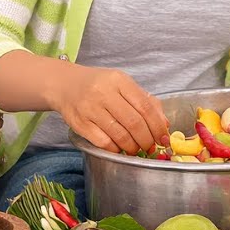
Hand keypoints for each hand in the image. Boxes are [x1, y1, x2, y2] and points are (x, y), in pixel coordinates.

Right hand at [51, 66, 169, 153]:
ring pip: (120, 135)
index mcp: (119, 81)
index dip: (158, 126)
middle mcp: (103, 93)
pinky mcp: (80, 124)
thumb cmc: (99, 85)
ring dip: (133, 147)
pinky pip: (104, 143)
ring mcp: (90, 109)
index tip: (164, 138)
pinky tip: (120, 148)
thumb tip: (164, 124)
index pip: (145, 106)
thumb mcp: (123, 85)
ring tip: (136, 149)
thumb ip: (145, 101)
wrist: (65, 85)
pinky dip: (116, 149)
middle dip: (147, 140)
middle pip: (134, 123)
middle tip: (151, 147)